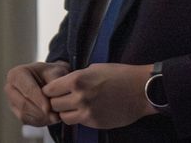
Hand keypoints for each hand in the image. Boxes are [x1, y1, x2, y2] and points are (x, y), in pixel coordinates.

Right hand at [4, 60, 69, 125]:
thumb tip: (51, 100)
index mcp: (17, 74)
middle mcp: (10, 87)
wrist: (49, 78)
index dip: (39, 100)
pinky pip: (25, 120)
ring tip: (55, 117)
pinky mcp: (15, 111)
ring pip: (24, 114)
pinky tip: (50, 119)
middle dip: (40, 112)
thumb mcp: (56, 72)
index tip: (48, 108)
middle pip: (23, 104)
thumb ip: (54, 84)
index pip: (28, 89)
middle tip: (54, 117)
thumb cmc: (52, 73)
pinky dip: (38, 121)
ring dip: (40, 118)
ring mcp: (11, 100)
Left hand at [42, 62, 156, 129]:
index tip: (54, 90)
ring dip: (67, 111)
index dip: (50, 89)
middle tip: (64, 98)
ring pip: (63, 117)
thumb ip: (78, 76)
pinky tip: (88, 110)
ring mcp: (86, 112)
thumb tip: (66, 83)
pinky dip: (79, 117)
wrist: (141, 90)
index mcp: (77, 80)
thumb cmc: (122, 75)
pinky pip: (78, 122)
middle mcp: (79, 97)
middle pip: (54, 104)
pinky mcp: (94, 123)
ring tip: (75, 105)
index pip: (49, 89)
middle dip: (57, 101)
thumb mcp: (96, 68)